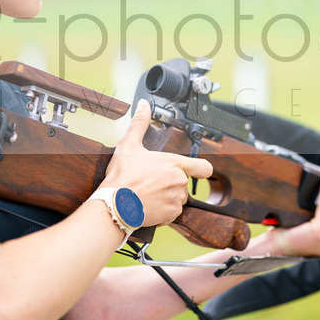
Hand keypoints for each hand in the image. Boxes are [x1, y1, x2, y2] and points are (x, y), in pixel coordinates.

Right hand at [101, 99, 211, 226]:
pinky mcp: (171, 214)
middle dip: (171, 183)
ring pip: (177, 198)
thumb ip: (139, 123)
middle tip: (151, 182)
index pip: (204, 167)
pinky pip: (172, 212)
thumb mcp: (128, 145)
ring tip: (148, 194)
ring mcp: (176, 199)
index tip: (195, 170)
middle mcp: (179, 181)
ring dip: (167, 197)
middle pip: (183, 183)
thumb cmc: (122, 176)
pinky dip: (163, 210)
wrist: (115, 205)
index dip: (200, 169)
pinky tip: (148, 205)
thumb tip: (143, 104)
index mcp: (174, 163)